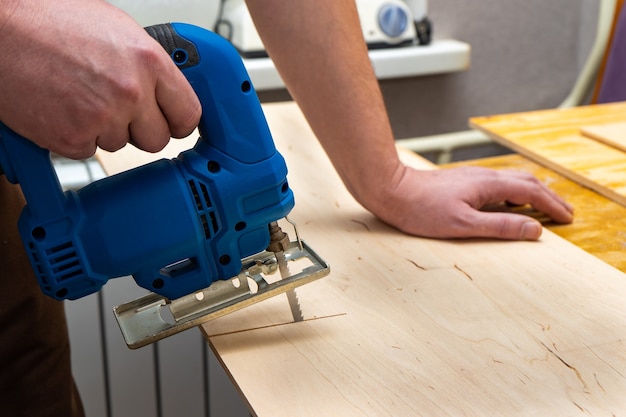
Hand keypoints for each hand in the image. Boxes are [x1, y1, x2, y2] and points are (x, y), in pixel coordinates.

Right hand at [0, 0, 200, 158]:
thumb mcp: (116, 30)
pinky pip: (87, 151)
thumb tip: (165, 88)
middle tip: (117, 110)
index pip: (188, 113)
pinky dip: (74, 136)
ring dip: (102, 129)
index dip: (178, 121)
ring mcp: (102, 118)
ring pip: (119, 145)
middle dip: (139, 130)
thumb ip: (146, 64)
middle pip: (157, 139)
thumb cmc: (48, 19)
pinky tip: (61, 108)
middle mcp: (131, 92)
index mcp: (148, 61)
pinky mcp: (72, 138)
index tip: (170, 123)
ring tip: (77, 96)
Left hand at [372, 165, 573, 239]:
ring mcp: (472, 177)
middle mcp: (484, 176)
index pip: (532, 192)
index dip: (552, 205)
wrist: (392, 190)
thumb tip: (534, 230)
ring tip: (543, 206)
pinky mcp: (462, 182)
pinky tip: (507, 202)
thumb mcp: (463, 225)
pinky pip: (498, 183)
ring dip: (533, 192)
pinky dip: (514, 192)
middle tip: (564, 212)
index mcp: (489, 185)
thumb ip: (500, 227)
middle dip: (549, 196)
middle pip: (526, 181)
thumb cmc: (421, 210)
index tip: (567, 218)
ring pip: (512, 180)